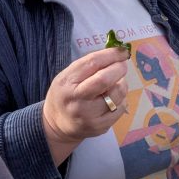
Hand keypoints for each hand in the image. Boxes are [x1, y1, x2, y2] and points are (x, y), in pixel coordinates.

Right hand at [42, 47, 129, 163]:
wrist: (57, 125)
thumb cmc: (65, 94)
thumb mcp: (67, 76)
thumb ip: (89, 65)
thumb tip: (116, 54)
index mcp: (67, 82)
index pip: (92, 63)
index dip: (111, 54)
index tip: (122, 51)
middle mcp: (77, 100)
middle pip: (105, 79)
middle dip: (119, 68)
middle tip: (122, 65)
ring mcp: (89, 116)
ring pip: (117, 94)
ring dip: (122, 84)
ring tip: (115, 83)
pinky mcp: (100, 126)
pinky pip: (121, 108)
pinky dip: (121, 99)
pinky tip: (113, 98)